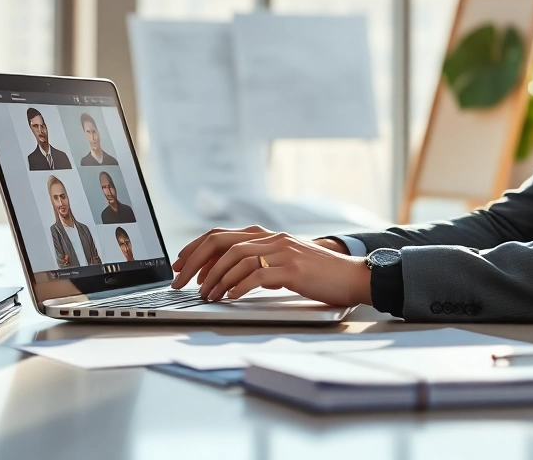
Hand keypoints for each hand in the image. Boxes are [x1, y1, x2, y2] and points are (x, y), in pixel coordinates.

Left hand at [171, 226, 370, 307]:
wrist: (353, 277)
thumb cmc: (319, 275)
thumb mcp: (284, 263)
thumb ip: (260, 263)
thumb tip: (227, 276)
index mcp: (267, 236)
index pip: (220, 235)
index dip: (195, 248)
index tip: (178, 265)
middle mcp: (272, 239)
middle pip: (220, 242)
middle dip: (194, 262)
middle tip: (180, 282)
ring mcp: (283, 252)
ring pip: (235, 258)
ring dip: (214, 279)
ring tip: (205, 296)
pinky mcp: (292, 269)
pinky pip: (256, 275)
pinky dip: (237, 287)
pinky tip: (229, 298)